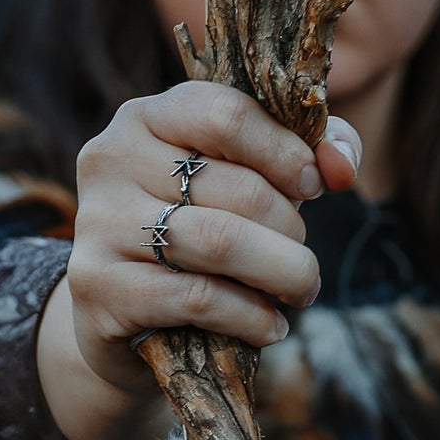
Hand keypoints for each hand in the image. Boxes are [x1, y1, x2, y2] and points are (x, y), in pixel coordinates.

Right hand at [36, 82, 359, 439]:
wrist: (121, 321)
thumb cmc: (198, 231)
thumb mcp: (248, 180)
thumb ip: (308, 154)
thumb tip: (342, 164)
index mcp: (145, 115)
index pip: (228, 113)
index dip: (287, 152)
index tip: (313, 186)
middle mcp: (110, 158)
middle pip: (235, 187)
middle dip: (291, 228)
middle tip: (304, 260)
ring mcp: (97, 222)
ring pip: (219, 241)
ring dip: (282, 272)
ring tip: (301, 290)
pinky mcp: (97, 286)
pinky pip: (197, 297)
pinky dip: (251, 315)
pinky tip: (270, 326)